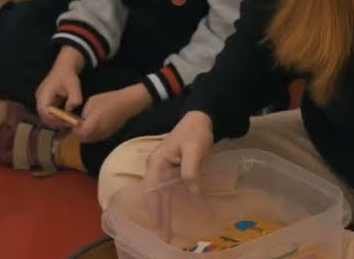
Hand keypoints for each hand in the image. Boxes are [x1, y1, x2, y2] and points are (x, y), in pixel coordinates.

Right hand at [35, 48, 84, 128]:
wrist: (65, 67)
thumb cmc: (68, 75)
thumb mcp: (74, 85)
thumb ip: (74, 97)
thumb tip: (70, 109)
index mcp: (43, 94)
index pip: (44, 112)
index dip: (54, 119)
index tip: (66, 122)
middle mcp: (39, 98)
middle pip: (43, 116)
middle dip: (55, 122)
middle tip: (69, 124)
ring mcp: (41, 100)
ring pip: (45, 115)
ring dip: (55, 121)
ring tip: (68, 122)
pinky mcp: (46, 101)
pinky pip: (49, 112)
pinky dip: (56, 116)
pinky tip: (66, 117)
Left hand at [75, 84, 150, 141]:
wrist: (128, 103)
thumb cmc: (110, 100)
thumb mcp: (92, 102)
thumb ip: (83, 113)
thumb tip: (79, 119)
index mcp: (92, 124)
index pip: (77, 133)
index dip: (73, 129)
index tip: (70, 123)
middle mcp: (97, 133)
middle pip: (83, 138)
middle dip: (77, 133)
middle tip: (75, 125)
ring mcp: (104, 135)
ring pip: (90, 139)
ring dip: (85, 134)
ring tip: (84, 125)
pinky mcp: (109, 134)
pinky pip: (97, 137)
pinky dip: (92, 134)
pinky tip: (93, 126)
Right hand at [145, 111, 215, 240]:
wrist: (201, 118)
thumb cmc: (195, 131)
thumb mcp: (194, 149)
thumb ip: (191, 171)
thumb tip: (192, 194)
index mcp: (156, 163)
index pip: (152, 190)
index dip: (155, 209)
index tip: (158, 226)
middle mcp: (156, 168)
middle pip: (154, 195)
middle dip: (158, 216)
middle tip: (163, 235)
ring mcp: (163, 169)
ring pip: (161, 194)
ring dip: (164, 211)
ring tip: (166, 230)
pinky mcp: (172, 170)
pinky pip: (169, 190)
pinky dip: (171, 202)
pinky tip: (174, 213)